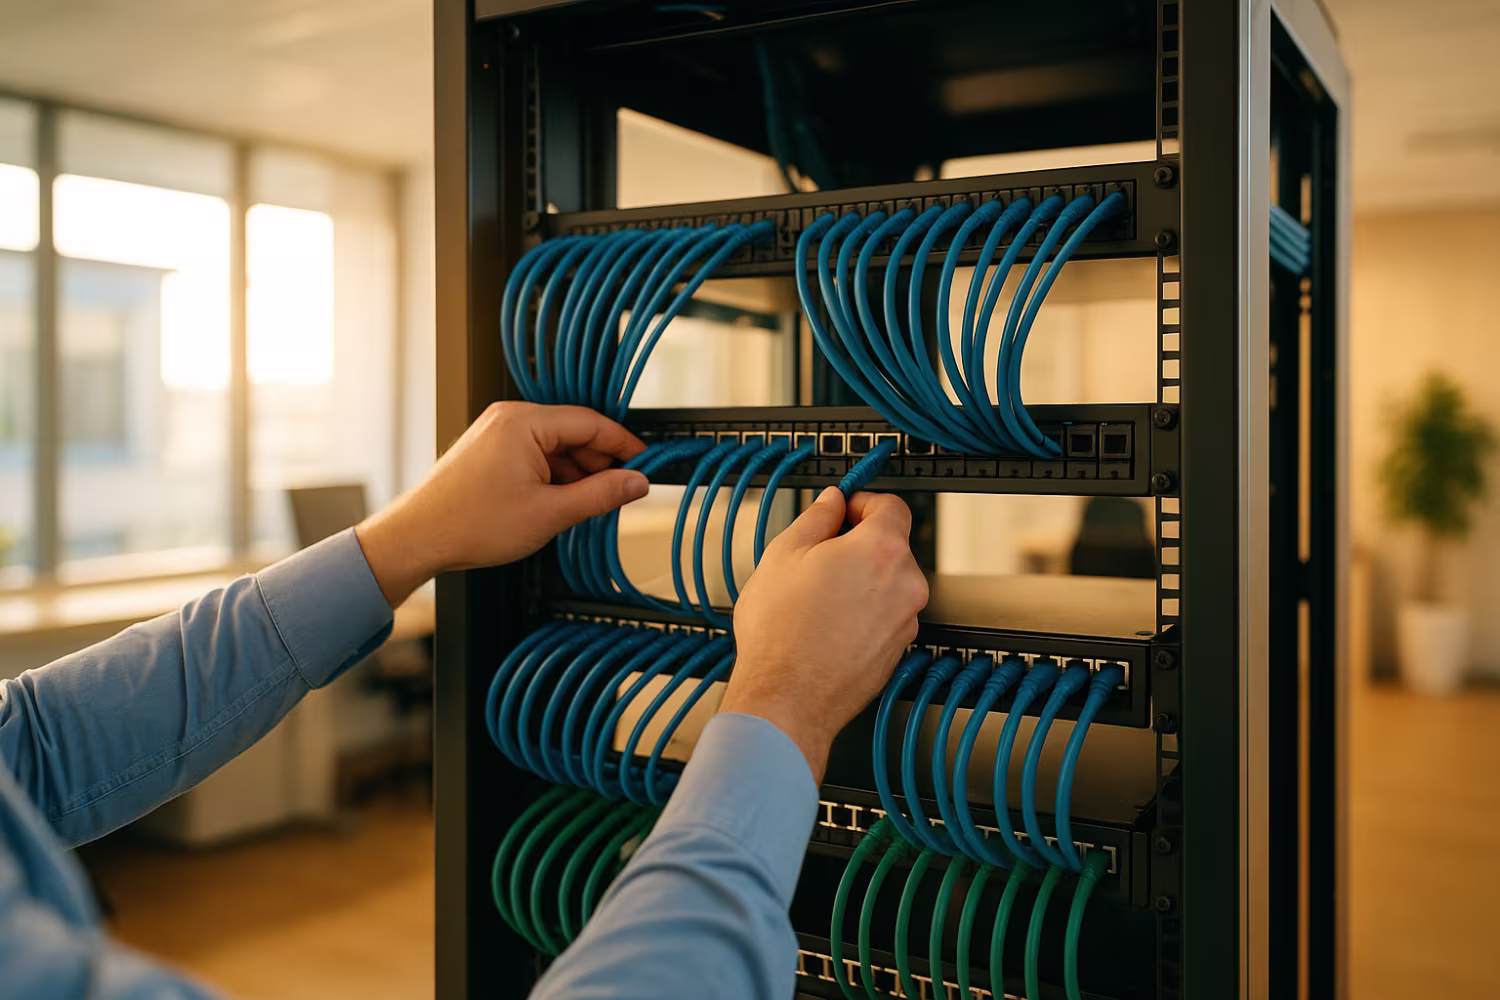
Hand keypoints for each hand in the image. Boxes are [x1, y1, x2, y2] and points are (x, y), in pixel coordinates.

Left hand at [356, 402, 647, 605]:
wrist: (417, 539)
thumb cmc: (469, 524)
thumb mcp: (550, 513)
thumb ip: (600, 494)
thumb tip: (636, 483)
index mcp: (524, 422)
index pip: (591, 423)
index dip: (624, 446)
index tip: (646, 465)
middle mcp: (509, 419)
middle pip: (574, 434)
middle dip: (599, 465)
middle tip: (620, 495)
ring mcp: (497, 433)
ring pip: (555, 448)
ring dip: (576, 476)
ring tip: (586, 509)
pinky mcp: (490, 451)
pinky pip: (535, 456)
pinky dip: (553, 479)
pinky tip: (561, 505)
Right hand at [721, 488, 928, 783]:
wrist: (786, 698)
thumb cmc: (781, 634)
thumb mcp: (784, 554)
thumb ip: (816, 518)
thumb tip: (831, 502)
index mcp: (882, 551)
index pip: (891, 506)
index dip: (863, 502)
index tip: (843, 510)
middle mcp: (905, 585)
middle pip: (890, 546)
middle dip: (857, 545)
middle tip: (818, 557)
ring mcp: (905, 621)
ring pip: (886, 584)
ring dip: (860, 581)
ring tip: (816, 598)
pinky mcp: (897, 650)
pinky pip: (883, 616)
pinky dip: (862, 614)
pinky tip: (827, 625)